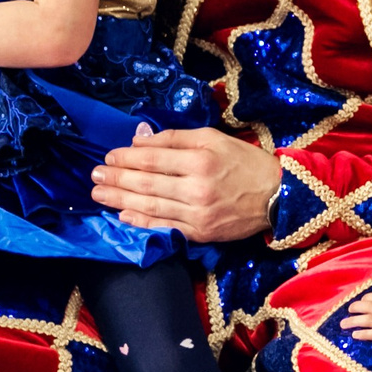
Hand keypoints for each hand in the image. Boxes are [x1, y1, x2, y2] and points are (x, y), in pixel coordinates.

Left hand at [89, 124, 277, 242]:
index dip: (126, 158)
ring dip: (120, 199)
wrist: (276, 196)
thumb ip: (175, 138)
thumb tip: (140, 140)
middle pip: (146, 183)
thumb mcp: (213, 138)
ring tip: (99, 194)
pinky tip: (122, 215)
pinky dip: (141, 221)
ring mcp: (197, 214)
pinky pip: (164, 226)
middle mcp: (197, 188)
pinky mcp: (200, 232)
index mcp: (201, 160)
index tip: (109, 156)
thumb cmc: (244, 161)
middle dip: (116, 178)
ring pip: (150, 206)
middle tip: (94, 174)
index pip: (152, 159)